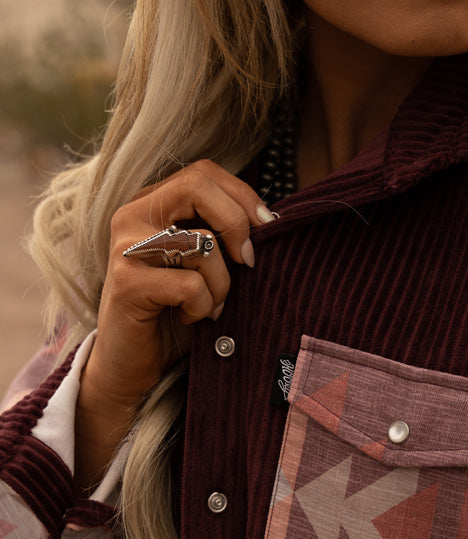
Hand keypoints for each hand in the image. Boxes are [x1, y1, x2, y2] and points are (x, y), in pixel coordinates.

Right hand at [75, 160, 272, 488]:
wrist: (131, 366)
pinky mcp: (126, 283)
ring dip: (222, 283)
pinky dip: (203, 307)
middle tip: (248, 263)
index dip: (243, 196)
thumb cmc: (175, 314)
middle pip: (198, 185)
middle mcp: (132, 215)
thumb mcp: (204, 267)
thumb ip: (223, 236)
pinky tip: (191, 319)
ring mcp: (126, 247)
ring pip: (202, 244)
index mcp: (152, 203)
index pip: (204, 172)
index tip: (267, 228)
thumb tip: (271, 221)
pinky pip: (191, 285)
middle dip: (237, 225)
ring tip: (211, 305)